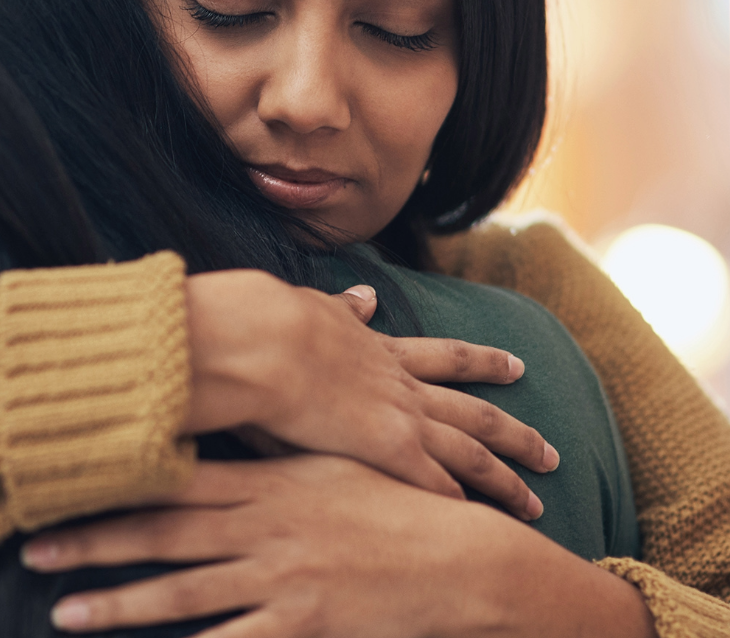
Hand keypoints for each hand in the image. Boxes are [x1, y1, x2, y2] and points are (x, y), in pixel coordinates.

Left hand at [25, 456, 654, 636]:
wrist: (464, 563)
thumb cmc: (393, 509)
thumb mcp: (325, 467)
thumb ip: (265, 453)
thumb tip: (212, 427)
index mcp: (265, 483)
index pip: (173, 478)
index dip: (113, 481)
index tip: (59, 482)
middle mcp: (263, 528)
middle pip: (162, 534)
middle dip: (92, 542)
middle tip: (32, 548)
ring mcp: (280, 580)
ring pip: (183, 594)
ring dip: (119, 604)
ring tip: (64, 613)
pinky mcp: (302, 627)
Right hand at [184, 270, 555, 516]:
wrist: (267, 342)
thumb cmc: (275, 323)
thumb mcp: (315, 306)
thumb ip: (343, 308)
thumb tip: (366, 295)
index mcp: (381, 351)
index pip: (445, 357)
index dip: (482, 363)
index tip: (515, 366)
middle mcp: (402, 387)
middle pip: (475, 413)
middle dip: (516, 433)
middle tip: (551, 452)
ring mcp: (402, 419)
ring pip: (472, 453)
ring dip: (506, 479)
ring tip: (537, 502)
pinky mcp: (389, 450)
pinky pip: (436, 484)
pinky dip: (459, 502)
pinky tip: (478, 523)